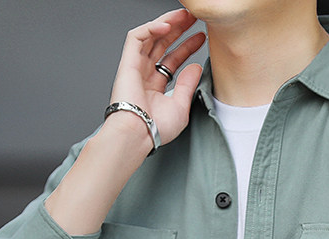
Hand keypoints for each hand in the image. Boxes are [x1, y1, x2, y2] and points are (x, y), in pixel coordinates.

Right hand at [106, 8, 205, 146]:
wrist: (138, 133)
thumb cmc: (156, 128)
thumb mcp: (181, 107)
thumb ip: (188, 85)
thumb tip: (196, 66)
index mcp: (156, 87)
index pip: (172, 60)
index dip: (186, 47)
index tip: (201, 38)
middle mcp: (144, 75)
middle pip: (162, 44)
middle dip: (178, 29)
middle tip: (193, 18)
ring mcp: (135, 68)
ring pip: (150, 36)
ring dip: (167, 23)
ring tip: (184, 15)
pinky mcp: (127, 62)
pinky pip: (136, 37)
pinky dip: (151, 28)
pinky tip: (167, 25)